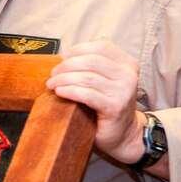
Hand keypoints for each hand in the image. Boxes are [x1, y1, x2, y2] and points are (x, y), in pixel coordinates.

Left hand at [45, 40, 144, 162]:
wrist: (124, 133)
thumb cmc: (108, 105)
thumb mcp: (106, 81)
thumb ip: (92, 67)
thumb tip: (63, 57)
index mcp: (127, 64)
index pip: (101, 47)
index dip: (78, 49)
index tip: (62, 57)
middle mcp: (128, 76)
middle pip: (91, 61)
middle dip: (67, 65)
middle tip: (53, 74)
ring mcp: (123, 92)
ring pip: (87, 77)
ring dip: (64, 79)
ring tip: (52, 84)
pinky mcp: (114, 108)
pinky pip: (87, 95)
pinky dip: (70, 91)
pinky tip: (60, 92)